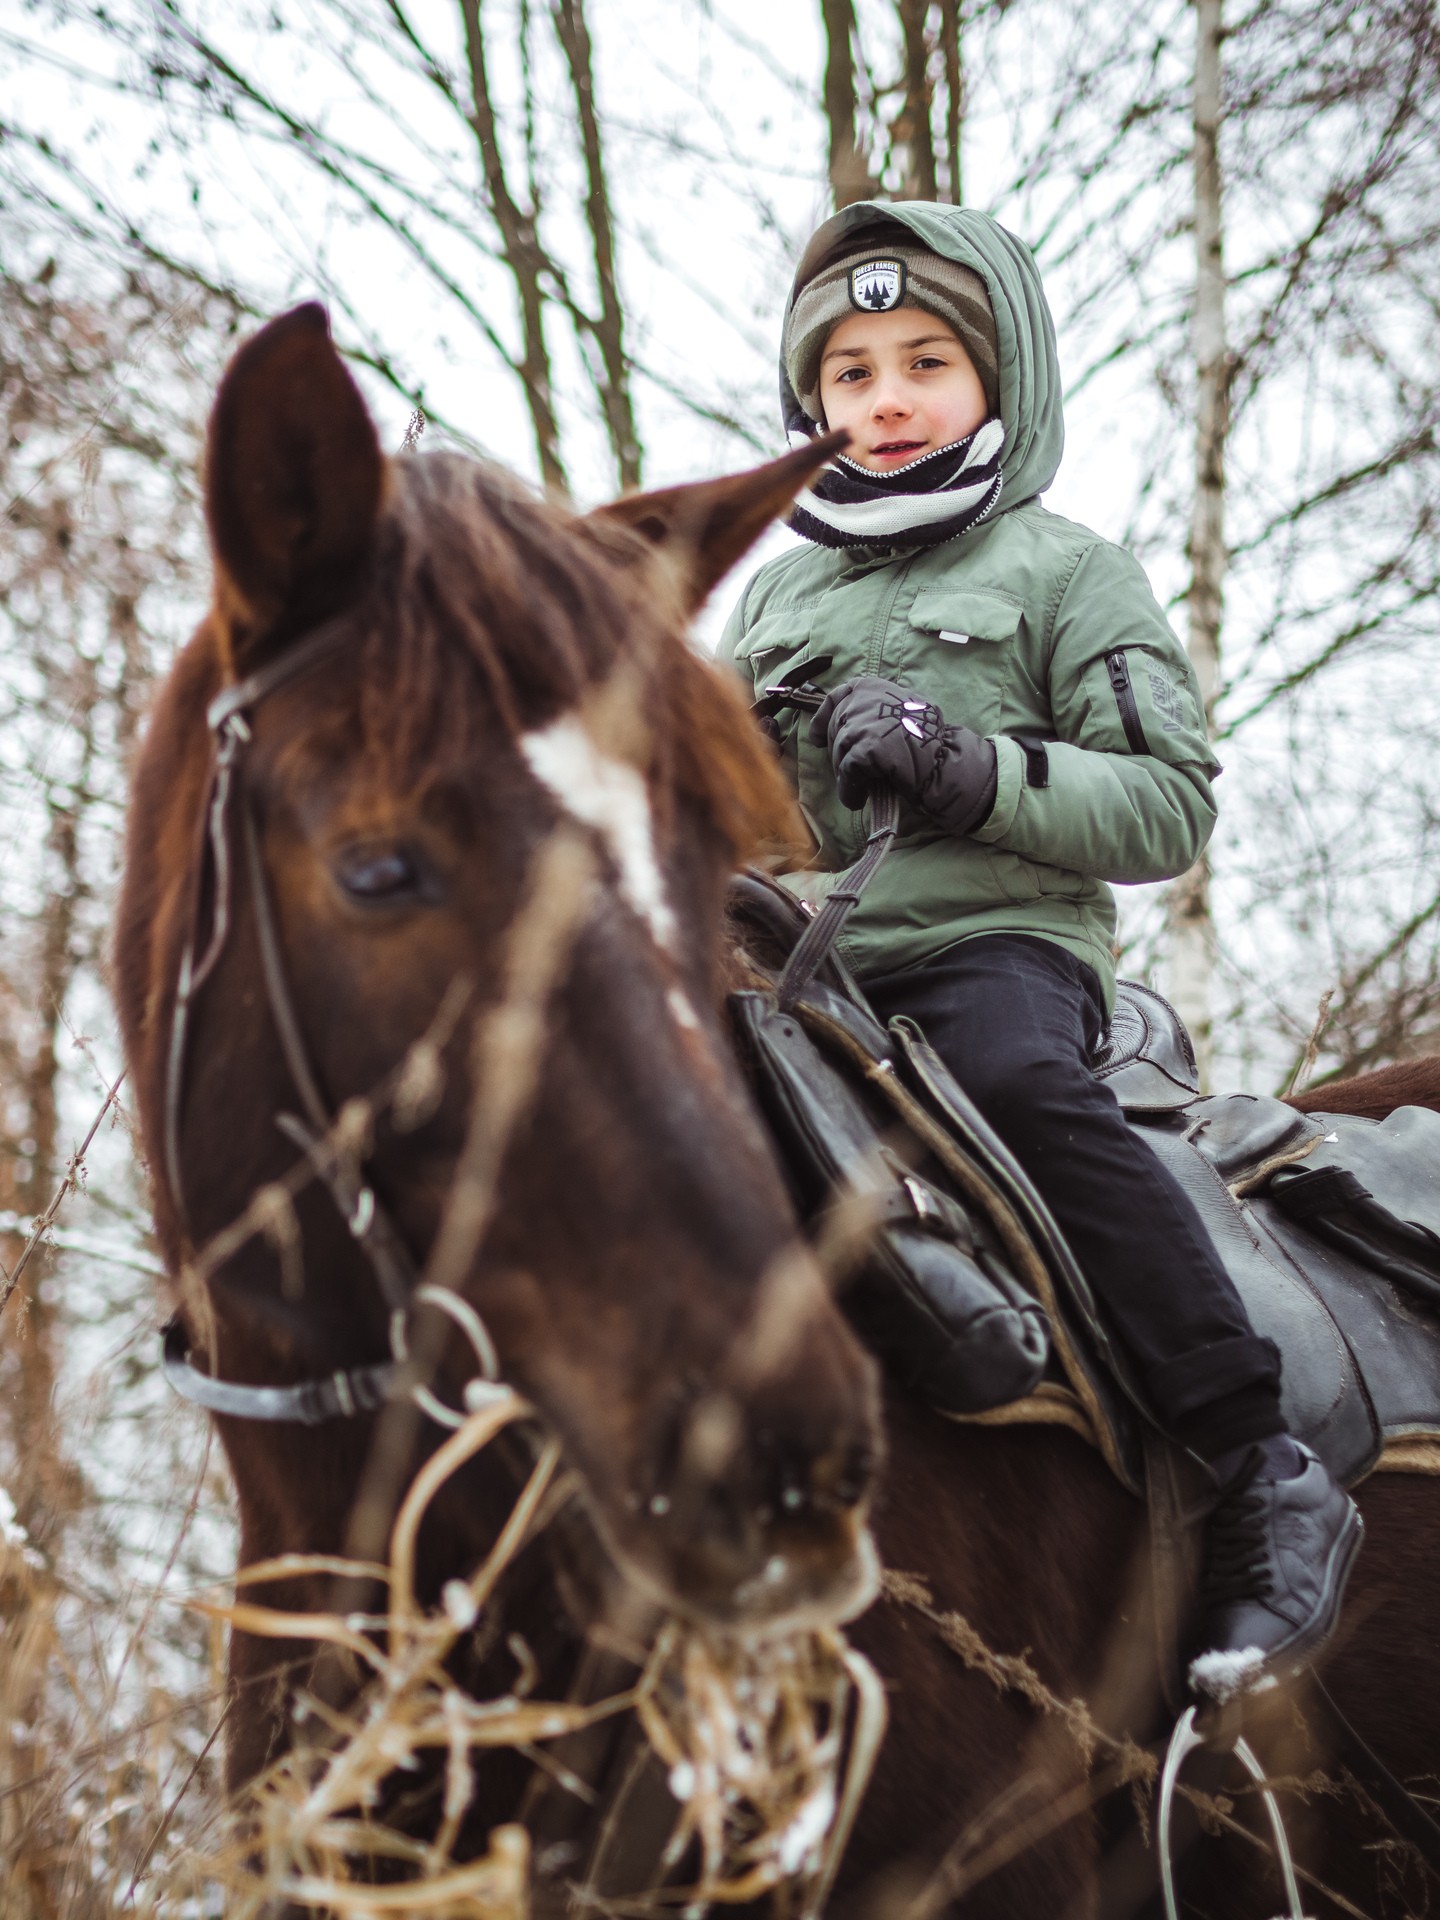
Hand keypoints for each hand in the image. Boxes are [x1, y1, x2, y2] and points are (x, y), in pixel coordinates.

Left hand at [809, 676, 997, 834]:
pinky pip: (847, 771)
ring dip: (846, 775)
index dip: (823, 718)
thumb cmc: (926, 741)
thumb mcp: (901, 710)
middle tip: (851, 774)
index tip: (816, 738)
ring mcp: (864, 722)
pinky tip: (858, 799)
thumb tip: (843, 727)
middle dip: (839, 754)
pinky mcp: (865, 747)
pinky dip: (850, 789)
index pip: (837, 697)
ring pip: (840, 752)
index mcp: (872, 687)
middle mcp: (864, 699)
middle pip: (836, 730)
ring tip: (859, 789)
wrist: (945, 762)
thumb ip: (874, 711)